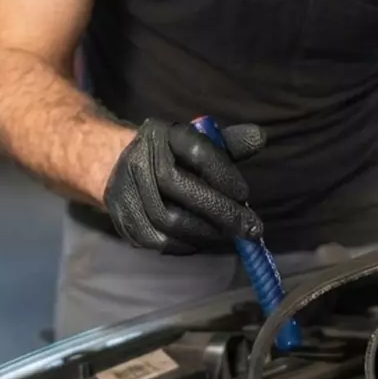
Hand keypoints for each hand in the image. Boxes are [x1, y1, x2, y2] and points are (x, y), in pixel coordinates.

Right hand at [105, 119, 266, 253]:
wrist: (116, 168)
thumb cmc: (173, 157)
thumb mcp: (199, 142)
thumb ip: (230, 143)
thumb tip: (260, 137)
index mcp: (164, 134)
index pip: (196, 151)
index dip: (222, 174)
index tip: (244, 195)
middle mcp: (140, 159)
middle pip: (177, 186)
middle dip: (219, 211)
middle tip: (251, 229)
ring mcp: (126, 190)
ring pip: (168, 219)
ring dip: (205, 232)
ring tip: (230, 235)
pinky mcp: (123, 219)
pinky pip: (158, 241)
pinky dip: (187, 244)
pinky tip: (204, 240)